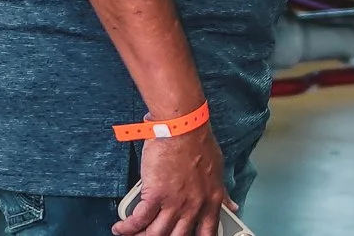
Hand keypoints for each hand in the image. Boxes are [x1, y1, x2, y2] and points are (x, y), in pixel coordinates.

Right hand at [114, 123, 232, 235]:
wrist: (182, 127)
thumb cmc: (198, 142)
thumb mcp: (217, 170)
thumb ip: (222, 193)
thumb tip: (231, 206)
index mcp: (210, 201)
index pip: (207, 234)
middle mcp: (193, 207)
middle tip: (153, 234)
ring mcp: (174, 203)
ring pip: (157, 234)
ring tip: (135, 234)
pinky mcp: (154, 195)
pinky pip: (139, 219)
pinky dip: (128, 227)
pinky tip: (121, 228)